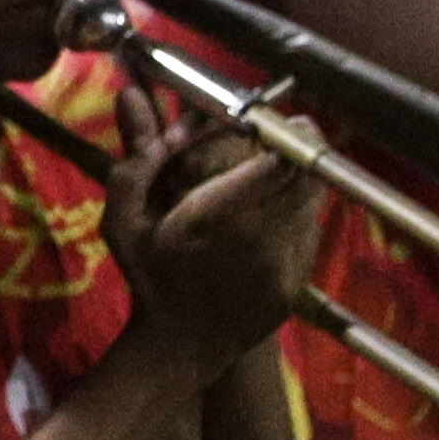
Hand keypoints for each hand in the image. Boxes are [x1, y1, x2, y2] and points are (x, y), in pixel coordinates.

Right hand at [102, 81, 317, 376]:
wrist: (180, 348)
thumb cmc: (149, 278)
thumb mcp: (124, 219)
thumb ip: (137, 156)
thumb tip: (133, 92)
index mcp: (216, 216)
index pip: (279, 159)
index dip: (287, 132)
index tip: (275, 120)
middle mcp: (259, 237)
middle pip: (307, 174)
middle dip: (299, 147)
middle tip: (283, 135)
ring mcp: (284, 263)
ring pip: (313, 200)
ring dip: (301, 178)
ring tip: (276, 172)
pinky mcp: (298, 281)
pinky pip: (309, 232)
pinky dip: (299, 214)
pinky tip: (271, 218)